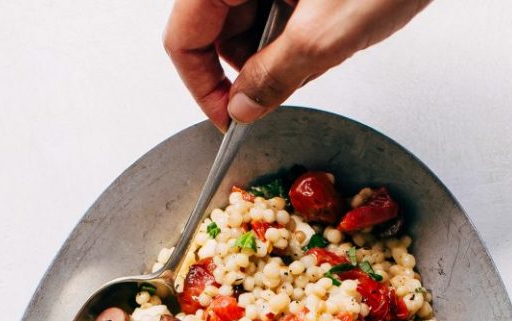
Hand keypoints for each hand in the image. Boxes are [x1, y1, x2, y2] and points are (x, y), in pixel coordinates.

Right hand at [163, 0, 432, 130]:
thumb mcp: (328, 34)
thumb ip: (275, 76)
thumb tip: (242, 107)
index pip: (184, 35)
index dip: (202, 86)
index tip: (229, 118)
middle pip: (212, 29)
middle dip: (244, 67)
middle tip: (282, 86)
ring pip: (245, 19)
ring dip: (273, 50)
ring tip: (318, 46)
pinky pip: (274, 6)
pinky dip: (292, 30)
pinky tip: (325, 29)